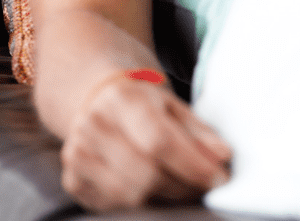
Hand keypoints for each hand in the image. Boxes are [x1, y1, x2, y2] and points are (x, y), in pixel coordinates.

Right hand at [60, 75, 230, 210]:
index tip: (218, 176)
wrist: (98, 100)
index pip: (159, 140)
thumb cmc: (143, 103)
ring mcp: (78, 156)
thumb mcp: (174, 106)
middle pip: (145, 172)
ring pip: (130, 194)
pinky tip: (159, 191)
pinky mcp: (73, 181)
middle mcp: (94, 126)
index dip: (192, 163)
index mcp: (122, 99)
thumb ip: (199, 131)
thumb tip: (222, 156)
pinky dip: (143, 203)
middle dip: (184, 185)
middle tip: (207, 185)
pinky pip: (114, 205)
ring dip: (167, 197)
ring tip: (187, 188)